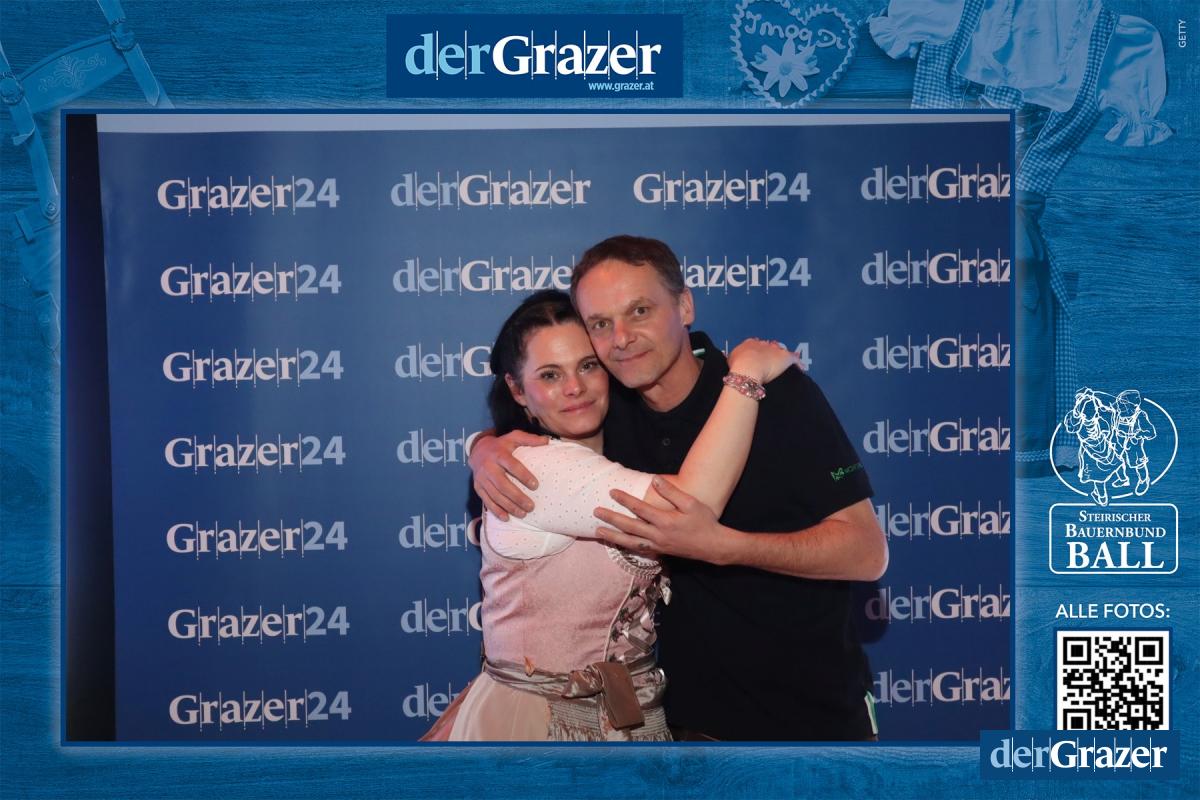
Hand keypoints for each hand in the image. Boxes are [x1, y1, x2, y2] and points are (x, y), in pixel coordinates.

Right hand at [469, 430, 547, 519]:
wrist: (477, 450)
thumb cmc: (501, 445)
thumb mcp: (513, 437)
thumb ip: (529, 439)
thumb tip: (547, 441)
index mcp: (499, 454)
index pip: (512, 465)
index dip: (523, 476)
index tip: (535, 486)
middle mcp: (488, 467)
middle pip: (503, 484)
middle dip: (517, 497)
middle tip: (531, 506)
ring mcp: (482, 478)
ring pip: (495, 495)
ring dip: (509, 506)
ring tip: (523, 514)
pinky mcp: (478, 487)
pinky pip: (486, 500)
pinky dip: (496, 510)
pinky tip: (506, 517)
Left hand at [593, 477, 737, 563]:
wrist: (713, 546)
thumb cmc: (704, 522)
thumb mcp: (691, 503)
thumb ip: (672, 492)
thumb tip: (655, 479)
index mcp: (665, 521)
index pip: (639, 509)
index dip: (624, 499)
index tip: (612, 492)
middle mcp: (658, 535)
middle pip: (629, 526)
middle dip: (611, 518)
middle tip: (596, 511)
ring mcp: (658, 546)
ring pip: (630, 541)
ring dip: (613, 536)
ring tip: (598, 531)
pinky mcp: (660, 552)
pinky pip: (638, 550)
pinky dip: (625, 546)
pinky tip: (616, 543)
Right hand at [727, 338, 802, 383]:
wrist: (748, 369)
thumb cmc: (737, 366)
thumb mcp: (731, 359)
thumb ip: (735, 358)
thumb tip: (735, 360)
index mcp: (750, 343)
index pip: (756, 345)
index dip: (758, 352)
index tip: (758, 358)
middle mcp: (763, 344)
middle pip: (770, 347)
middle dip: (771, 353)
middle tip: (771, 362)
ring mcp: (775, 350)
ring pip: (781, 352)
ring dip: (782, 357)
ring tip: (784, 364)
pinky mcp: (785, 358)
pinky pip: (794, 360)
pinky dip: (798, 364)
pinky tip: (801, 368)